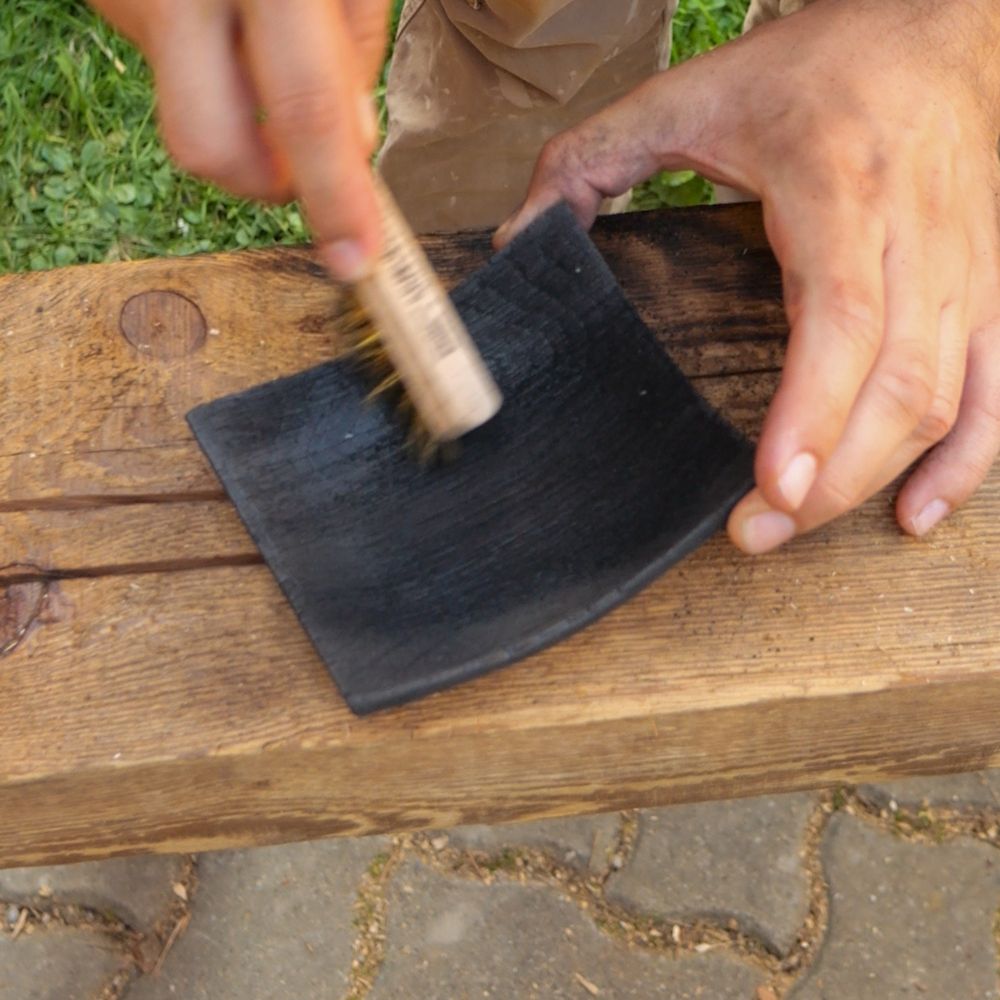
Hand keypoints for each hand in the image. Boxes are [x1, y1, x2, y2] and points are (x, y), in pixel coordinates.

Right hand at [89, 0, 390, 280]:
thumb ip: (351, 54)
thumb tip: (353, 148)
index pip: (305, 109)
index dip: (334, 197)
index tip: (354, 259)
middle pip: (210, 145)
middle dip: (265, 184)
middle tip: (299, 170)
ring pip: (188, 118)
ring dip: (241, 123)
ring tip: (263, 56)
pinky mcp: (111, 0)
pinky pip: (173, 70)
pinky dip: (214, 70)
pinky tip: (229, 18)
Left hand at [495, 0, 999, 552]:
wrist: (933, 25)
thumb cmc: (814, 67)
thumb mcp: (685, 95)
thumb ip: (590, 162)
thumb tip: (519, 241)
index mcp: (838, 188)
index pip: (842, 317)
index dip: (812, 412)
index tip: (772, 486)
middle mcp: (916, 234)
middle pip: (898, 382)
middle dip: (832, 478)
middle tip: (757, 530)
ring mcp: (968, 266)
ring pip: (944, 397)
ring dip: (877, 479)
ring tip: (798, 525)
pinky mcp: (989, 286)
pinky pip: (995, 391)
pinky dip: (964, 463)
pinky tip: (912, 511)